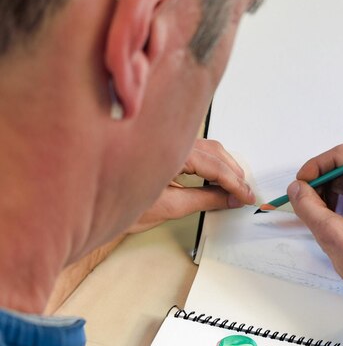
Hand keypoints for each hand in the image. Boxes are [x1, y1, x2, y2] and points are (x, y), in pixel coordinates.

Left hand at [128, 139, 254, 233]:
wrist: (92, 203)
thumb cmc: (119, 202)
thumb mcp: (168, 206)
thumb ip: (204, 200)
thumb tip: (229, 199)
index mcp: (171, 151)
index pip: (215, 166)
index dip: (235, 183)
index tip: (247, 196)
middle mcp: (170, 139)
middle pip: (215, 152)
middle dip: (233, 173)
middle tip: (244, 194)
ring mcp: (167, 140)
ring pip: (207, 148)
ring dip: (224, 166)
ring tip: (234, 187)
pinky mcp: (163, 145)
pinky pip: (196, 149)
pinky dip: (211, 162)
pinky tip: (215, 176)